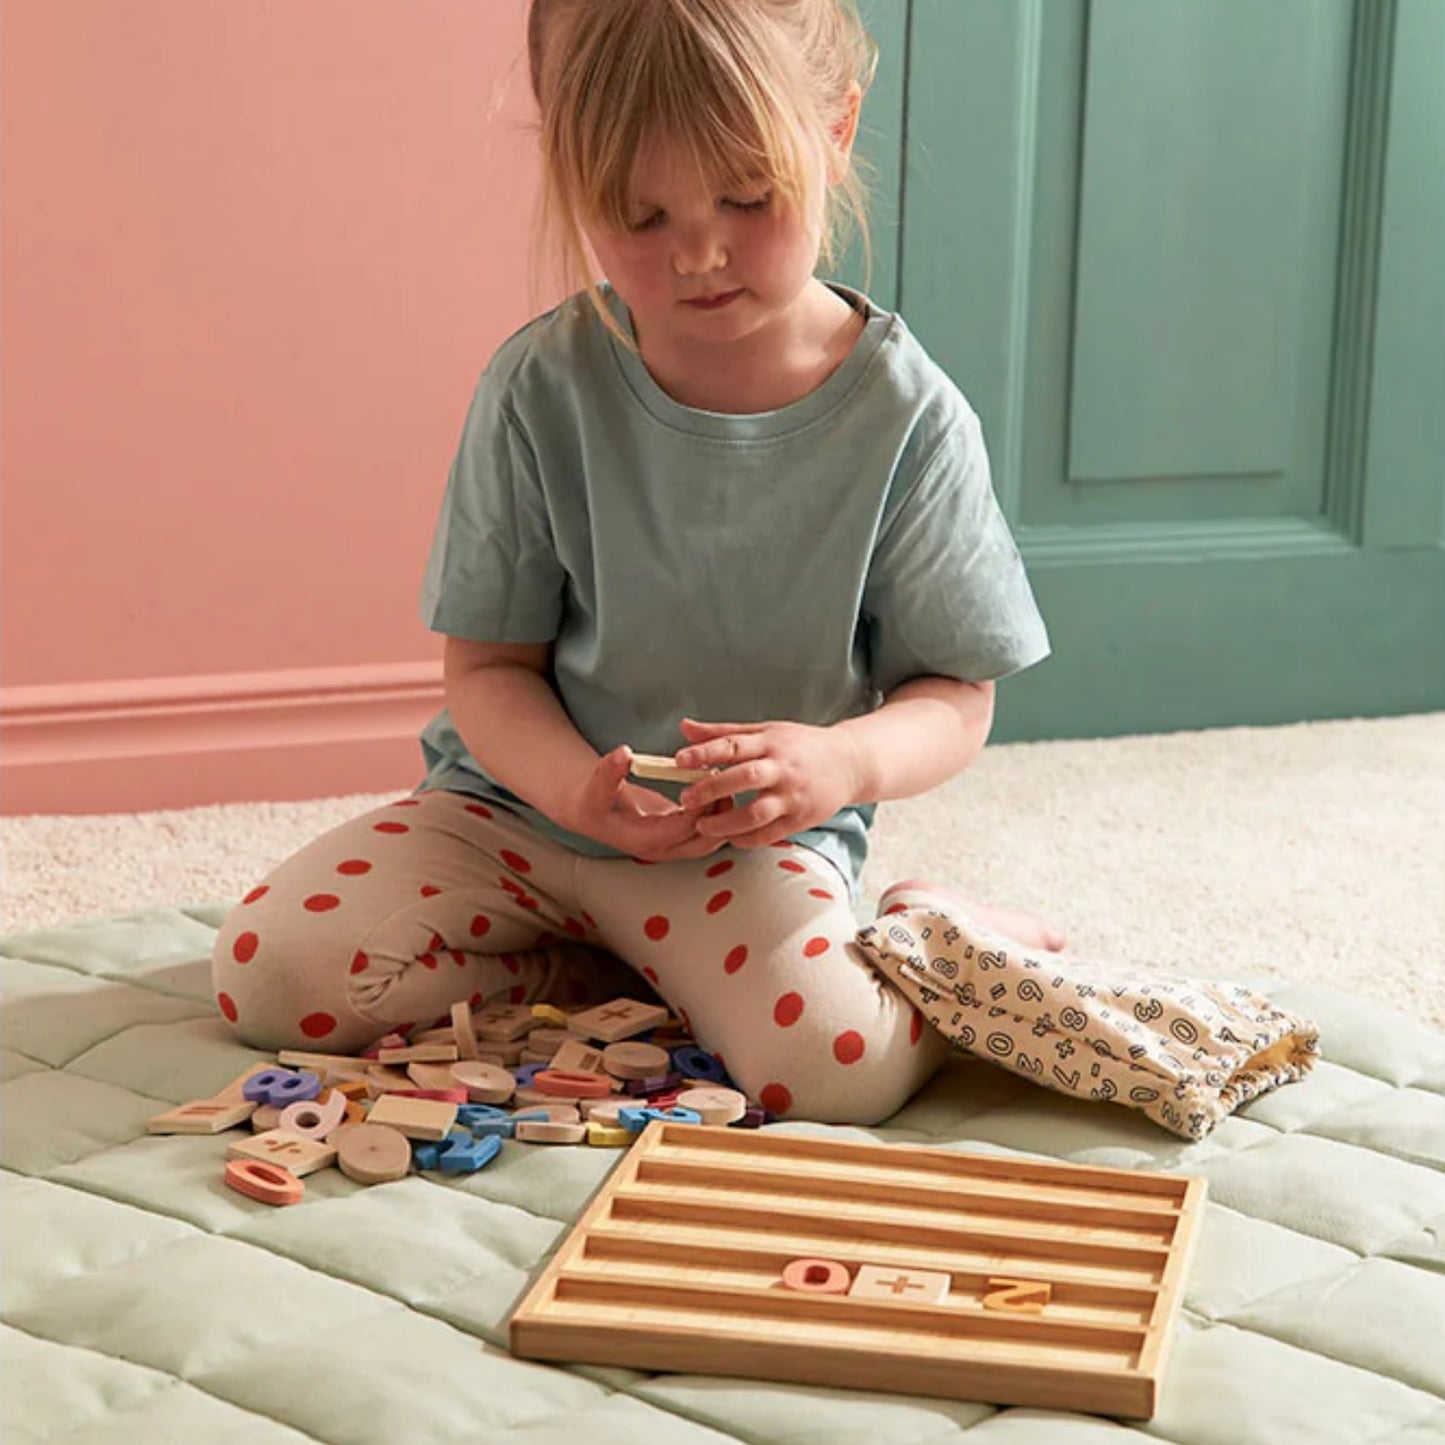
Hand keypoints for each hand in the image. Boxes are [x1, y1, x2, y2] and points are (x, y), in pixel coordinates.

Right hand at [569, 746, 728, 861]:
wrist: (592, 812)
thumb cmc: (595, 800)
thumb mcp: (597, 785)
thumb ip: (610, 771)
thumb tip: (623, 754)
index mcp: (644, 840)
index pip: (683, 828)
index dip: (700, 806)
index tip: (709, 780)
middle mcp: (662, 849)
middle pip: (705, 842)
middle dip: (720, 815)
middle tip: (726, 782)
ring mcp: (673, 847)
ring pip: (711, 841)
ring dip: (723, 817)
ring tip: (726, 784)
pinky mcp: (679, 837)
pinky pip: (707, 832)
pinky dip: (717, 815)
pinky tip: (719, 789)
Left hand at [673, 717, 864, 847]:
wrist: (849, 763)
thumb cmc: (801, 745)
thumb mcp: (765, 731)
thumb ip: (723, 733)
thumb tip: (684, 728)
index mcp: (772, 743)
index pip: (734, 745)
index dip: (704, 752)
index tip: (679, 760)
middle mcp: (783, 769)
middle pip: (743, 779)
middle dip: (711, 790)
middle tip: (686, 799)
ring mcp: (793, 796)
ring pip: (756, 813)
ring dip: (725, 823)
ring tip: (703, 825)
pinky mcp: (801, 820)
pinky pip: (768, 834)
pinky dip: (745, 839)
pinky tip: (729, 836)